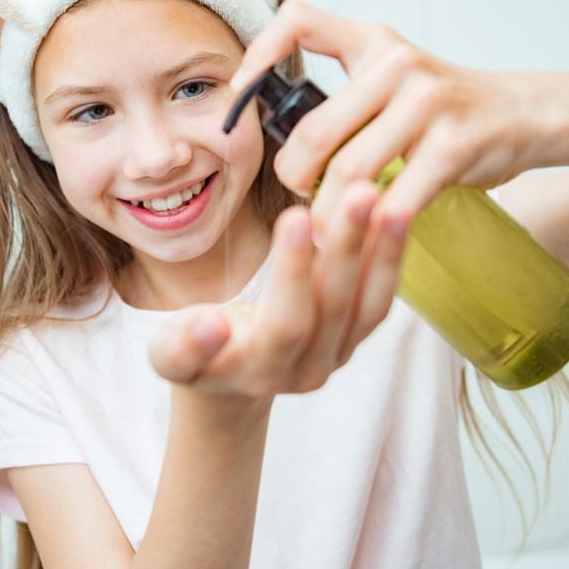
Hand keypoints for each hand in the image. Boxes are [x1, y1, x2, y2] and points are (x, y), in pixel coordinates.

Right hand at [147, 181, 408, 399]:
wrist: (228, 379)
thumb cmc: (193, 353)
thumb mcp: (170, 356)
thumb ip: (185, 346)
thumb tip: (210, 326)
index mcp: (259, 370)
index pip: (285, 322)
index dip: (293, 272)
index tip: (295, 216)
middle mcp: (308, 371)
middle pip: (334, 306)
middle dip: (346, 245)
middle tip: (358, 189)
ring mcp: (337, 356)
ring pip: (368, 303)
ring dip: (383, 249)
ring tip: (390, 197)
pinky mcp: (355, 338)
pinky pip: (380, 298)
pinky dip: (391, 256)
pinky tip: (398, 211)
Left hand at [228, 0, 548, 241]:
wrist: (523, 113)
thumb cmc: (443, 106)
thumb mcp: (393, 75)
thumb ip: (346, 96)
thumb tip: (284, 145)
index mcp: (372, 42)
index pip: (299, 19)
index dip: (259, 53)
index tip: (241, 95)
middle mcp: (396, 64)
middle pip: (313, 133)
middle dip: (294, 179)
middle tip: (298, 199)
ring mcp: (427, 103)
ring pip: (349, 174)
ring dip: (329, 216)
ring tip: (325, 232)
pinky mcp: (453, 147)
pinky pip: (395, 199)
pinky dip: (372, 227)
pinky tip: (366, 238)